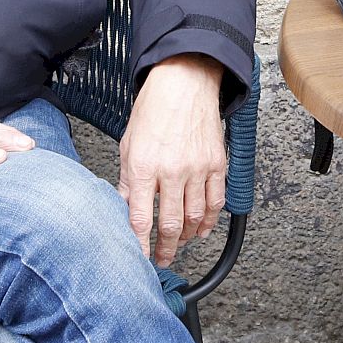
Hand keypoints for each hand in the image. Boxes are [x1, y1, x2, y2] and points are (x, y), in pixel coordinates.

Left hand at [117, 55, 225, 267]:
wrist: (185, 81)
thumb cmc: (154, 108)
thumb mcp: (128, 144)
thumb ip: (128, 180)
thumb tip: (125, 209)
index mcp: (144, 166)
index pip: (141, 219)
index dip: (140, 246)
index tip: (138, 261)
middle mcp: (171, 170)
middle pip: (171, 224)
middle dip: (166, 249)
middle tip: (162, 259)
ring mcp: (197, 168)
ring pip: (196, 218)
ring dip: (188, 238)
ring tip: (180, 245)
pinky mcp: (216, 164)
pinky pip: (216, 202)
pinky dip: (210, 221)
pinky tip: (203, 229)